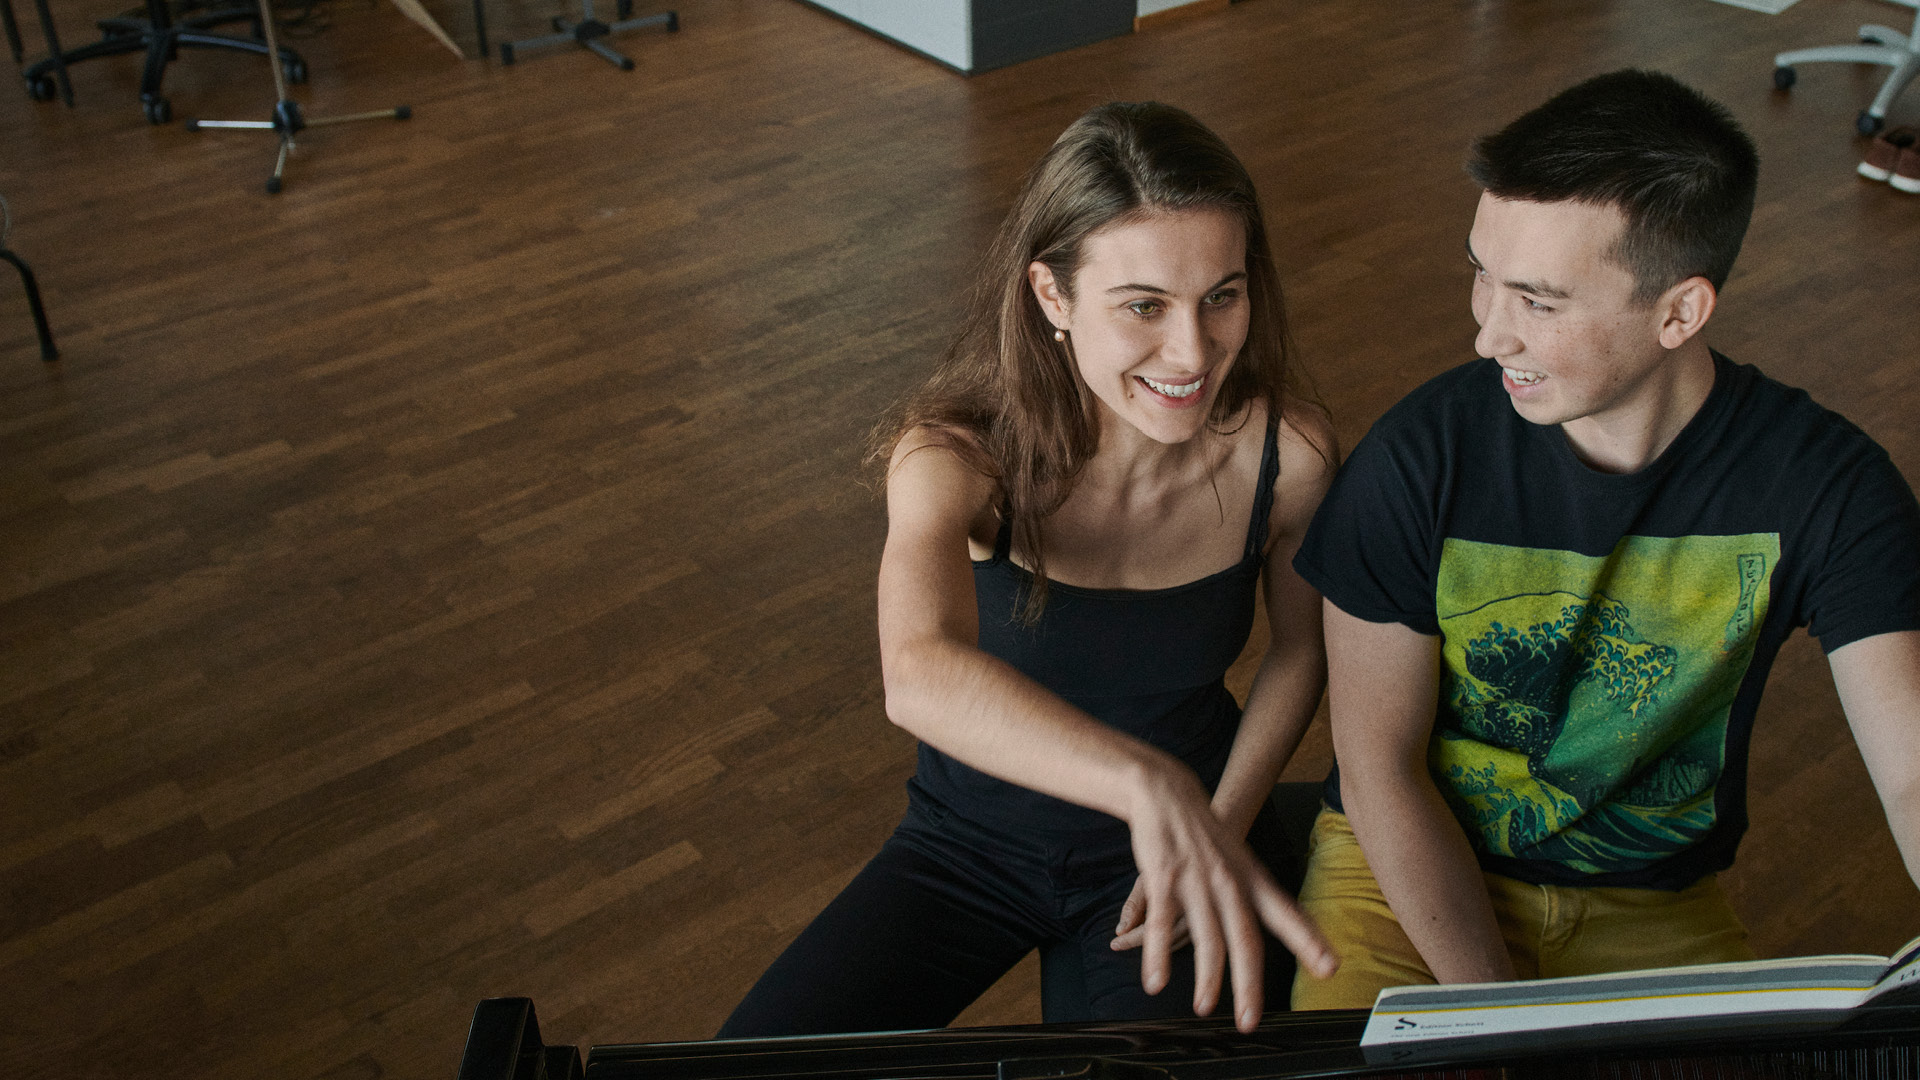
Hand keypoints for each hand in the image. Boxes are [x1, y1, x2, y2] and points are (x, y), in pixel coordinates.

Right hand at [1121, 766, 1337, 1032]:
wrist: (1168, 794)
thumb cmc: (1207, 837)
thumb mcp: (1241, 861)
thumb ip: (1261, 898)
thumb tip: (1294, 927)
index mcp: (1251, 880)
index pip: (1286, 914)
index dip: (1309, 941)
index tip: (1330, 967)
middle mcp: (1229, 883)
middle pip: (1245, 938)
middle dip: (1249, 983)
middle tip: (1251, 1020)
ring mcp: (1197, 881)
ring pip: (1206, 938)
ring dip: (1207, 978)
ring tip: (1205, 1008)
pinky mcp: (1164, 879)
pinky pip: (1162, 925)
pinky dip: (1158, 957)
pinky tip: (1156, 981)